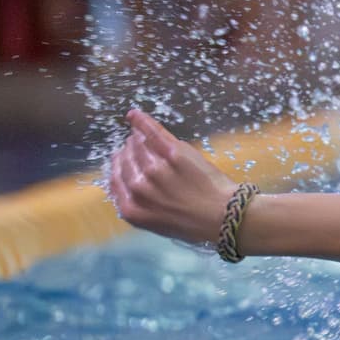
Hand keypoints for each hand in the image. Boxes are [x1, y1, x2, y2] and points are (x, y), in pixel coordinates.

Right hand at [107, 109, 236, 244]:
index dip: (119, 167)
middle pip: (124, 160)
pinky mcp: (173, 154)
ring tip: (141, 137)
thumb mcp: (158, 223)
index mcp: (131, 208)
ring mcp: (154, 169)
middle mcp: (138, 187)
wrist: (224, 217)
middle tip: (138, 150)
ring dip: (138, 139)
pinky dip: (142, 122)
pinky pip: (152, 133)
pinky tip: (134, 115)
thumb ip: (139, 204)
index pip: (115, 179)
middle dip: (130, 153)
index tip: (122, 159)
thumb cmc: (195, 223)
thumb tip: (126, 182)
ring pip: (137, 145)